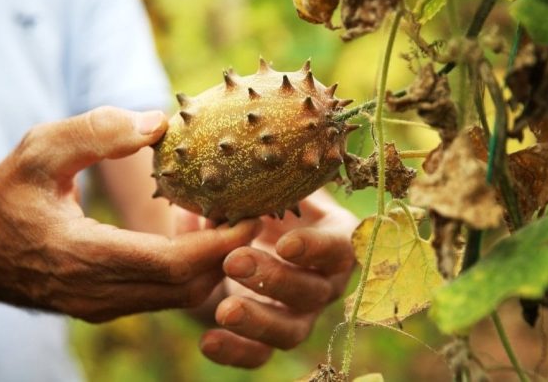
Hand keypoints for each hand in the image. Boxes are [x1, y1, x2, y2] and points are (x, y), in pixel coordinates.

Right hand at [0, 106, 260, 325]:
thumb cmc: (7, 195)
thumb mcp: (39, 149)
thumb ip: (96, 131)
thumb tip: (158, 122)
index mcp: (81, 258)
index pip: (172, 264)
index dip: (220, 243)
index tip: (254, 214)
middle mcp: (97, 294)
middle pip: (187, 287)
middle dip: (229, 254)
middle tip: (257, 212)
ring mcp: (103, 307)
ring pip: (181, 297)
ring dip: (213, 262)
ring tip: (230, 218)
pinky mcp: (108, 306)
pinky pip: (165, 295)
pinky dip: (192, 269)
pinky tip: (197, 232)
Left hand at [196, 191, 357, 367]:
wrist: (255, 233)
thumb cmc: (270, 203)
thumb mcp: (264, 193)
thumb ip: (247, 196)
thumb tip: (214, 209)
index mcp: (335, 239)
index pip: (338, 248)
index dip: (316, 249)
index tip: (285, 244)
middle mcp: (325, 281)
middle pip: (312, 291)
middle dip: (274, 279)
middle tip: (234, 261)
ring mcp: (302, 313)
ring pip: (291, 330)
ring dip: (258, 322)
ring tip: (223, 311)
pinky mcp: (273, 336)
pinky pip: (261, 354)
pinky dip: (236, 352)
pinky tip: (209, 342)